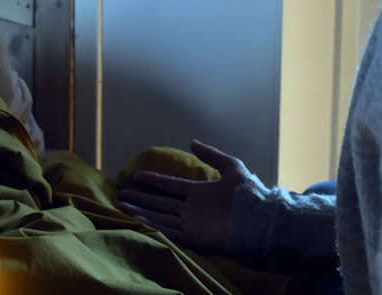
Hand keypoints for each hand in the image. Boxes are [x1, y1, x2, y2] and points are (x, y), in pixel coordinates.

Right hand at [117, 139, 265, 252]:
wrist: (261, 218)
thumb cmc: (249, 192)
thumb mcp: (232, 167)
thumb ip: (211, 154)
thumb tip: (192, 142)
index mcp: (199, 192)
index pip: (170, 186)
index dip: (154, 181)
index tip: (136, 175)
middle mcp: (191, 208)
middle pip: (160, 203)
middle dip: (141, 198)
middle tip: (121, 194)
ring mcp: (192, 224)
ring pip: (160, 217)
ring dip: (142, 212)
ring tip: (123, 206)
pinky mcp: (195, 239)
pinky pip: (170, 233)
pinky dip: (155, 227)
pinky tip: (140, 221)